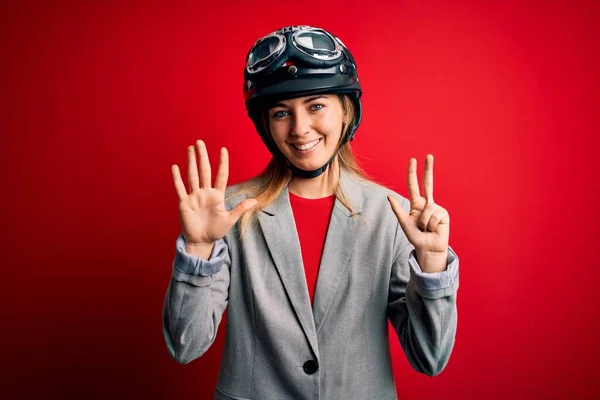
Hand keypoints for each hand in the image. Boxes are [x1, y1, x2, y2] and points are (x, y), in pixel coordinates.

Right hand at [171, 140, 256, 246]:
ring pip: (192, 176)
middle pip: (204, 171)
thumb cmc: (216, 230)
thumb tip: (255, 200)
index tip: (223, 150)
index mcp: (217, 195)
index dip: (222, 163)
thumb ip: (240, 209)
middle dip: (202, 156)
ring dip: (191, 162)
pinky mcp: (184, 203)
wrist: (202, 241)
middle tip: (200, 142)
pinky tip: (175, 167)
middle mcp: (205, 193)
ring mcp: (194, 197)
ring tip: (190, 148)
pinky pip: (180, 188)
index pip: (221, 175)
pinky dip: (177, 178)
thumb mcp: (230, 220)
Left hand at [387, 154, 449, 271]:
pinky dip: (430, 225)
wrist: (428, 248)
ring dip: (423, 223)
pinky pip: (433, 216)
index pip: (413, 185)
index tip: (413, 160)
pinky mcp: (444, 214)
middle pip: (428, 183)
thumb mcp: (403, 223)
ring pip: (427, 210)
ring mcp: (436, 208)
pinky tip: (433, 229)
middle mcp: (427, 204)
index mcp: (416, 204)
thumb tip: (389, 196)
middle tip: (428, 155)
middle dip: (428, 169)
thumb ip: (397, 209)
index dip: (413, 173)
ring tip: (425, 229)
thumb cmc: (416, 237)